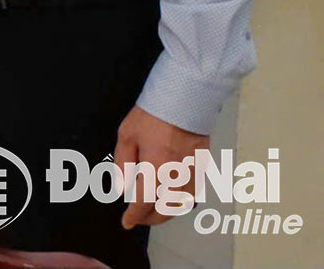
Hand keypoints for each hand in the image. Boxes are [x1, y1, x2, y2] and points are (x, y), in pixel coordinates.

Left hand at [116, 106, 207, 228]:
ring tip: (151, 210)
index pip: (144, 202)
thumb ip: (123, 164)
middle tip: (137, 218)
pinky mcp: (202, 168)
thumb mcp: (126, 137)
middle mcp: (176, 176)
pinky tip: (170, 198)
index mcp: (155, 168)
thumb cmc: (152, 115)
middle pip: (164, 209)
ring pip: (180, 205)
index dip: (134, 216)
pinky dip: (179, 202)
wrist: (183, 100)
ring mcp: (192, 173)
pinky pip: (191, 193)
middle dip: (150, 218)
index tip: (127, 222)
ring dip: (165, 212)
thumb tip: (122, 187)